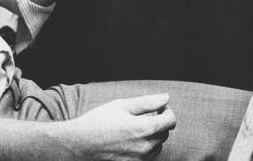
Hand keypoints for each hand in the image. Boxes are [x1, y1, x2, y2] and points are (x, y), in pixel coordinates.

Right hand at [58, 94, 175, 159]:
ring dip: (153, 135)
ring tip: (135, 126)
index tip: (158, 106)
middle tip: (143, 114)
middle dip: (159, 121)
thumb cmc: (100, 121)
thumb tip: (165, 98)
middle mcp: (146, 147)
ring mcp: (141, 160)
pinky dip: (146, 146)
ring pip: (158, 145)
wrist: (82, 144)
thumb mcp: (121, 105)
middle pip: (165, 133)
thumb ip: (147, 102)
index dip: (167, 110)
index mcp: (144, 129)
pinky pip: (149, 155)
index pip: (171, 121)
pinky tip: (131, 138)